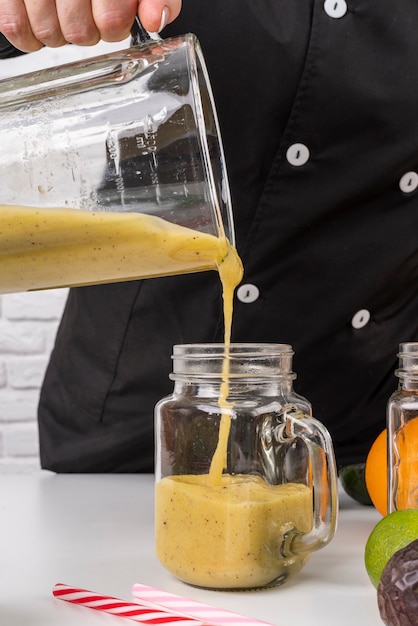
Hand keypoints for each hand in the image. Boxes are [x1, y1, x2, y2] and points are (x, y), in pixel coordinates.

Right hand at [0, 0, 181, 51]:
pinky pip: (14, 26)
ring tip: (64, 13)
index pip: (111, 21)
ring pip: (49, 33)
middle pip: (80, 32)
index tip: (114, 15)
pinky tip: (42, 20)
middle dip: (89, 32)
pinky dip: (29, 36)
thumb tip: (154, 19)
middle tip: (89, 14)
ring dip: (61, 34)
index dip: (115, 26)